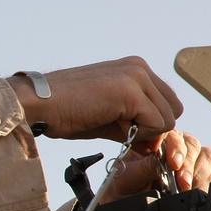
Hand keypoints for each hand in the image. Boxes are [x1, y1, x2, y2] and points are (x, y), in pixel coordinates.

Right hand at [8, 56, 182, 149]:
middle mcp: (139, 68)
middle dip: (152, 129)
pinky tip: (111, 126)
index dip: (151, 125)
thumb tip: (151, 143)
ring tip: (112, 126)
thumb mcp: (107, 117)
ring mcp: (136, 77)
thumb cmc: (64, 111)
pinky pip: (156, 124)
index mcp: (134, 69)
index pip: (166, 102)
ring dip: (143, 132)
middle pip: (173, 110)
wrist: (37, 103)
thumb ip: (132, 125)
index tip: (128, 134)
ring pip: (167, 119)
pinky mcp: (131, 91)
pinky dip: (137, 134)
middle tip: (122, 133)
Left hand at [100, 129, 210, 202]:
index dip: (176, 147)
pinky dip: (204, 183)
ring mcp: (188, 162)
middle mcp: (174, 148)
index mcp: (155, 141)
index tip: (173, 163)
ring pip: (206, 157)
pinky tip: (193, 191)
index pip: (172, 134)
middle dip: (188, 164)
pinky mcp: (199, 177)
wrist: (123, 206)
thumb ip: (144, 167)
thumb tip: (161, 160)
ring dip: (199, 173)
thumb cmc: (122, 188)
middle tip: (182, 181)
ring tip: (186, 188)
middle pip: (193, 145)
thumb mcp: (126, 178)